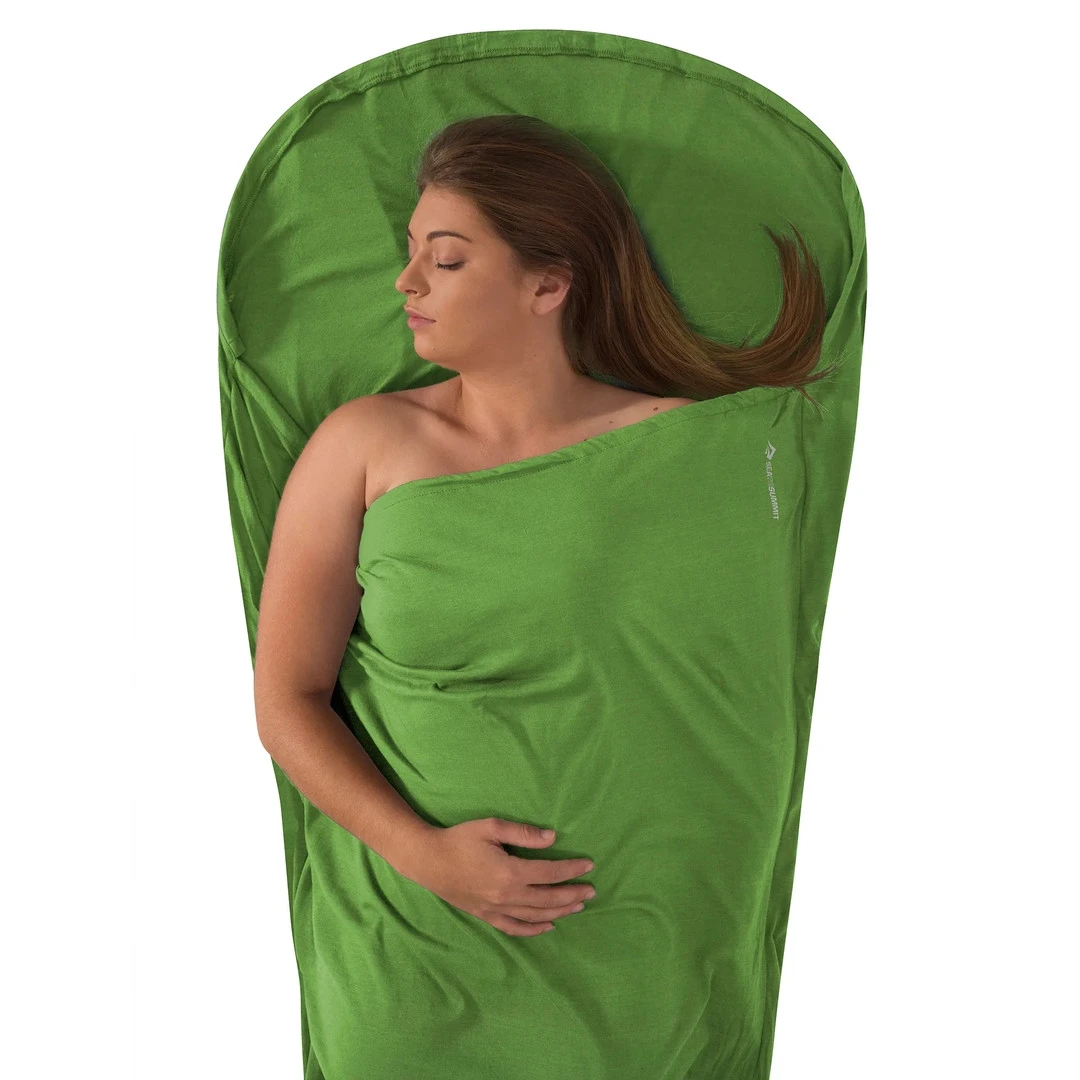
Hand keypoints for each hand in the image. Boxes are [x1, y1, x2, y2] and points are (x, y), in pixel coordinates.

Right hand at [401, 817, 595, 936]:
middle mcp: (506, 896)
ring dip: (560, 911)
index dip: (572, 870)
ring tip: (578, 905)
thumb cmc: (460, 839)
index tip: (589, 865)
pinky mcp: (486, 916)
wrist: (428, 860)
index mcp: (509, 872)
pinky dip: (534, 929)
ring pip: (536, 916)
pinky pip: (515, 928)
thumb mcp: (491, 827)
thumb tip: (552, 838)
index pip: (549, 873)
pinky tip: (548, 926)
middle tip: (592, 890)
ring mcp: (496, 910)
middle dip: (573, 894)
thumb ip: (523, 833)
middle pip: (548, 899)